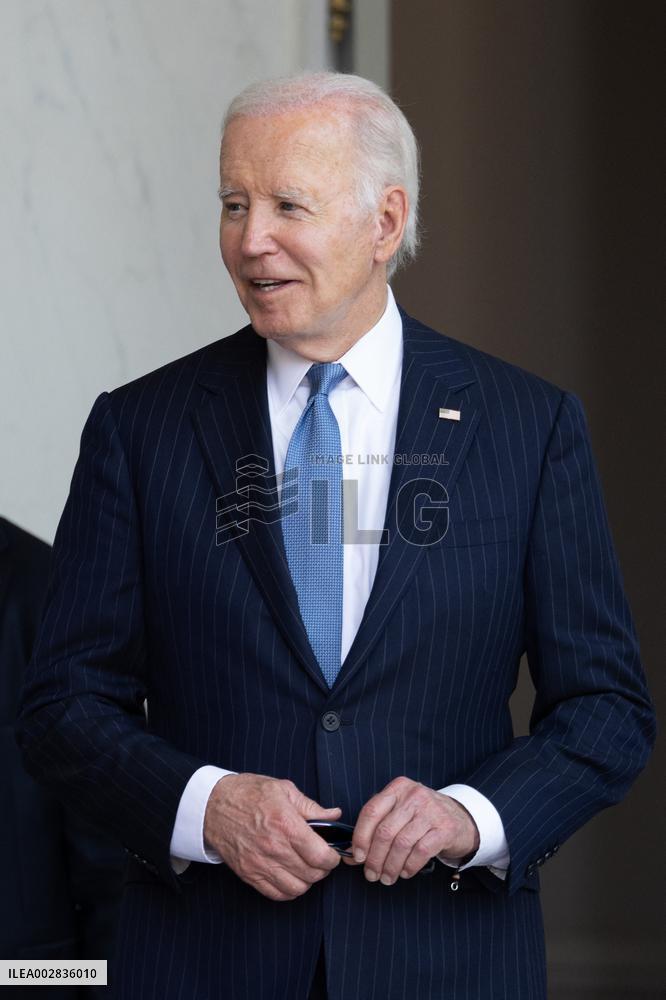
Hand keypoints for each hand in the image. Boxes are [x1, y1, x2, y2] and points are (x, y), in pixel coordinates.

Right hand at [203, 773, 341, 900]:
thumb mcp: (283, 789)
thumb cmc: (247, 793)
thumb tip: (334, 815)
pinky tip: (291, 876)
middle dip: (323, 868)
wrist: (212, 805)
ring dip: (307, 881)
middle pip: (311, 874)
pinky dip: (289, 890)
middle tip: (321, 859)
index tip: (333, 853)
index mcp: (285, 823)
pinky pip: (276, 894)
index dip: (333, 857)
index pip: (320, 855)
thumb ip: (311, 806)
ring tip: (306, 868)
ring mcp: (260, 864)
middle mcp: (274, 847)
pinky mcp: (249, 874)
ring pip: (296, 888)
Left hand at [346, 777, 479, 884]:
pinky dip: (409, 866)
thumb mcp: (399, 813)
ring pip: (401, 844)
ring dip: (390, 866)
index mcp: (398, 788)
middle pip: (385, 831)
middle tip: (371, 874)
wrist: (460, 819)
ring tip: (387, 877)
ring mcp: (431, 811)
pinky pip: (420, 852)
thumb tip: (350, 855)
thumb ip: (376, 828)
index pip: (371, 811)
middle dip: (374, 858)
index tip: (357, 857)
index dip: (360, 837)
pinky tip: (405, 873)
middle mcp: (414, 796)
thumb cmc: (422, 818)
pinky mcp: (445, 828)